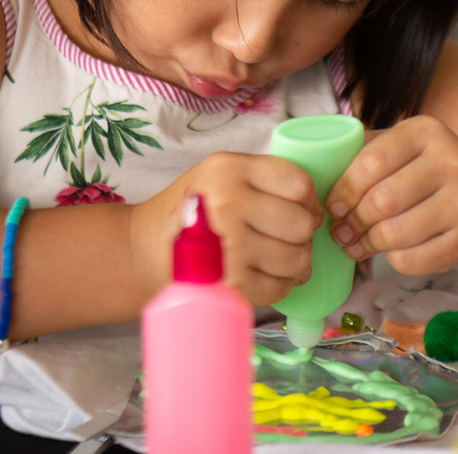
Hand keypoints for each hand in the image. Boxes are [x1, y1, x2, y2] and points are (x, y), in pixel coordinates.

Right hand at [132, 152, 321, 305]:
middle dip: (301, 234)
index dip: (308, 200)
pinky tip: (264, 275)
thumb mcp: (219, 174)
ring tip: (275, 257)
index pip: (298, 183)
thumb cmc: (190, 210)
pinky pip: (281, 287)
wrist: (144, 250)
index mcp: (229, 170)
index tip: (302, 208)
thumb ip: (262, 178)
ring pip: (297, 259)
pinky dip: (280, 285)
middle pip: (301, 224)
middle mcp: (229, 205)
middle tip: (284, 236)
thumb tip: (313, 206)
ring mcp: (230, 247)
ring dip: (295, 262)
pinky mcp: (230, 284)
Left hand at [324, 115, 457, 275]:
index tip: (332, 206)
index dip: (345, 188)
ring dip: (368, 244)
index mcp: (425, 131)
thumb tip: (316, 176)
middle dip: (353, 221)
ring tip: (354, 245)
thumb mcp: (393, 146)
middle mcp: (452, 161)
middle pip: (384, 200)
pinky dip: (393, 260)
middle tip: (339, 232)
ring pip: (397, 232)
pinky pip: (414, 259)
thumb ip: (359, 153)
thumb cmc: (415, 168)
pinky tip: (388, 253)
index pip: (372, 161)